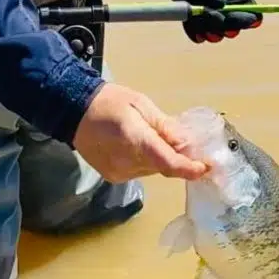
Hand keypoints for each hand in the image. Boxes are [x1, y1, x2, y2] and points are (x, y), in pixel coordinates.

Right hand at [73, 82, 208, 183]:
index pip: (168, 163)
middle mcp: (126, 162)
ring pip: (152, 170)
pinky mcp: (113, 177)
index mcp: (134, 140)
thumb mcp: (140, 104)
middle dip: (178, 157)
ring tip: (157, 138)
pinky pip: (139, 171)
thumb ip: (164, 125)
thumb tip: (186, 142)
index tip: (206, 168)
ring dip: (161, 158)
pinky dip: (146, 161)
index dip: (189, 168)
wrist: (72, 110)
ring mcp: (118, 173)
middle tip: (188, 143)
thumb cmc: (109, 101)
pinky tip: (140, 145)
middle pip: (163, 166)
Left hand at [162, 0, 262, 42]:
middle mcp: (230, 15)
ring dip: (205, 28)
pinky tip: (189, 17)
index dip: (244, 21)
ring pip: (215, 36)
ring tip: (195, 13)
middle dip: (221, 25)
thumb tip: (219, 4)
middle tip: (208, 13)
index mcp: (242, 1)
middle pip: (232, 31)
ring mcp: (214, 22)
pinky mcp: (198, 26)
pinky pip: (198, 36)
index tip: (230, 15)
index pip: (253, 18)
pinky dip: (193, 30)